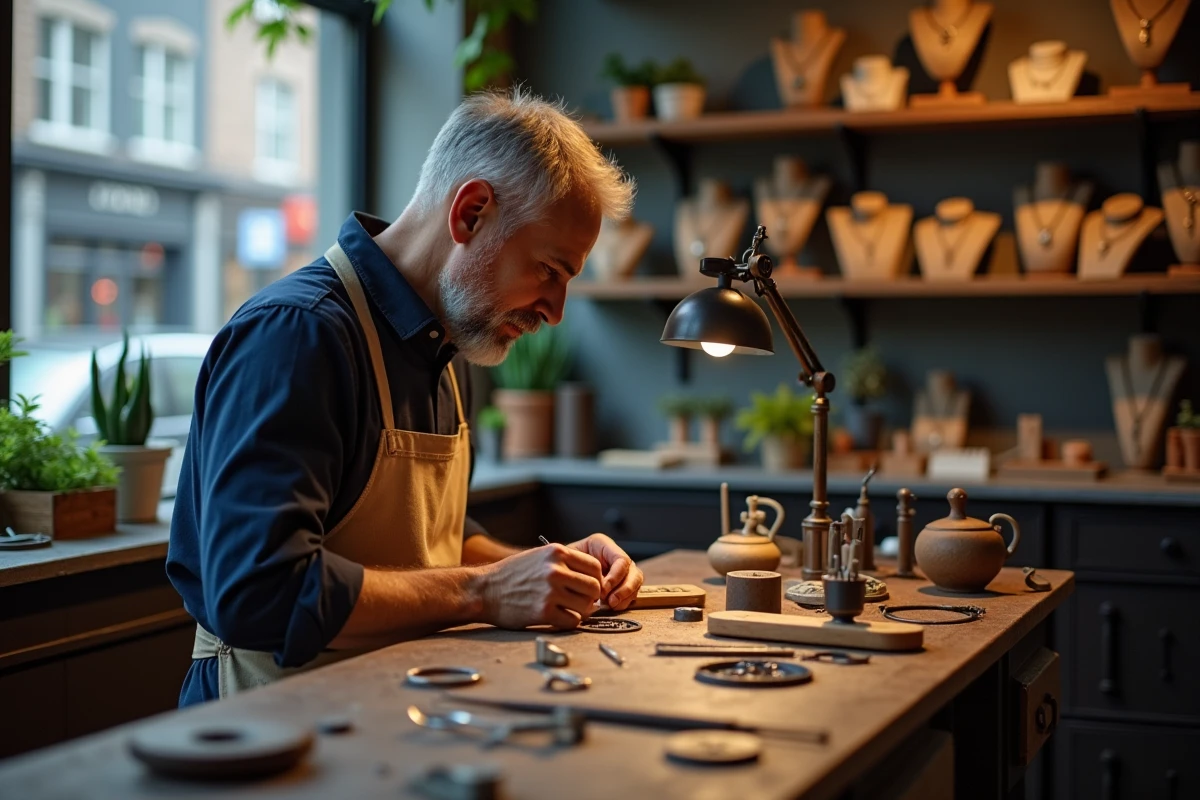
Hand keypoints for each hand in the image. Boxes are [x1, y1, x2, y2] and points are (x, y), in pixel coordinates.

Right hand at [480, 543, 603, 629]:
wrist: (483, 590)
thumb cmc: (511, 574)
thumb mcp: (538, 556)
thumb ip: (563, 562)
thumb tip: (591, 576)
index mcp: (556, 552)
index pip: (595, 566)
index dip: (595, 579)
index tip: (588, 587)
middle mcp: (555, 570)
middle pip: (594, 587)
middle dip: (591, 597)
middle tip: (581, 601)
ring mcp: (550, 591)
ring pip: (586, 606)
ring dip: (581, 611)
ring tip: (569, 609)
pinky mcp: (544, 612)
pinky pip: (572, 621)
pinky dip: (569, 622)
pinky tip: (558, 617)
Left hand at [567, 533, 642, 610]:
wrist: (557, 571)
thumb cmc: (561, 563)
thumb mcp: (568, 559)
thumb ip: (583, 569)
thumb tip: (600, 588)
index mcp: (603, 544)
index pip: (621, 559)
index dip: (615, 576)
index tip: (603, 590)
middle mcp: (616, 556)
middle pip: (633, 571)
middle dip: (624, 589)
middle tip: (610, 602)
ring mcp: (621, 570)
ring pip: (635, 583)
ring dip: (625, 596)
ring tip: (611, 605)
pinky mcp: (622, 584)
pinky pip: (631, 593)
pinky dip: (624, 602)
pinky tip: (611, 607)